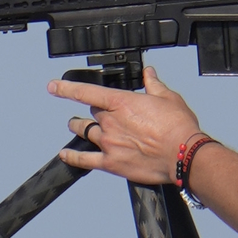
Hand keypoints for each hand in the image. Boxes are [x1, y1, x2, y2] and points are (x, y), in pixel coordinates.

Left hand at [52, 65, 201, 184]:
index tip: (54, 86)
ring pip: (84, 132)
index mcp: (121, 103)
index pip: (87, 92)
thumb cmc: (179, 127)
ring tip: (76, 127)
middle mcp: (111, 122)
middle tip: (97, 115)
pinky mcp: (112, 163)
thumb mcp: (168, 98)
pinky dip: (73, 157)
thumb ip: (153, 85)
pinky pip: (85, 160)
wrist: (184, 155)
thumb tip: (149, 74)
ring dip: (80, 128)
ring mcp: (109, 143)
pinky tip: (65, 155)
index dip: (66, 88)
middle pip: (91, 114)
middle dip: (93, 113)